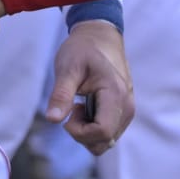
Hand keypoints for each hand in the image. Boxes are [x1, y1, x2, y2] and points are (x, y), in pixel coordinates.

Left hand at [48, 20, 134, 154]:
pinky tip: (86, 108)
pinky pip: (107, 134)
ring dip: (87, 132)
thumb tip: (52, 119)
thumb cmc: (83, 49)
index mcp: (116, 94)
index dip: (80, 131)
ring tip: (80, 106)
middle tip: (72, 107)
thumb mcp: (67, 67)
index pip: (102, 132)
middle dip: (82, 133)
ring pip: (106, 141)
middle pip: (104, 141)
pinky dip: (92, 128)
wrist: (100, 37)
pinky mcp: (123, 112)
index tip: (69, 111)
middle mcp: (127, 106)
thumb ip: (61, 94)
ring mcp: (127, 110)